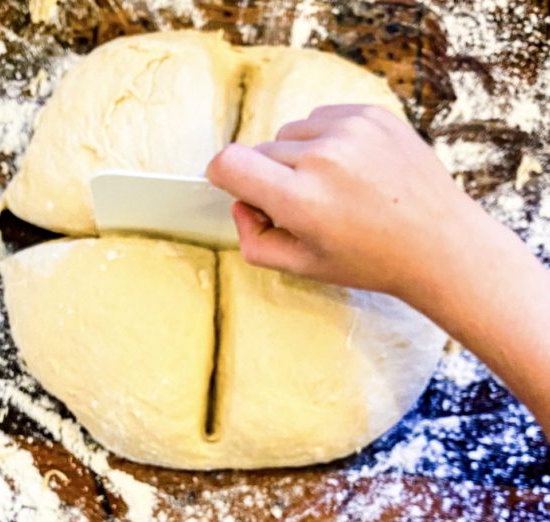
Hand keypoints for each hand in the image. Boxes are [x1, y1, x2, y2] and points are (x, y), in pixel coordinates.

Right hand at [206, 104, 485, 303]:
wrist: (438, 242)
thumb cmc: (370, 260)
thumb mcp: (302, 267)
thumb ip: (255, 240)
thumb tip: (241, 203)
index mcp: (301, 200)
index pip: (229, 163)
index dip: (222, 175)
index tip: (233, 185)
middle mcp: (323, 158)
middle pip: (261, 151)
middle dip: (270, 177)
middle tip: (303, 207)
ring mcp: (350, 130)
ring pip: (291, 133)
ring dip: (298, 157)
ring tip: (331, 188)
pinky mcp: (371, 114)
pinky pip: (322, 119)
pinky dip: (326, 141)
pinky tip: (350, 169)